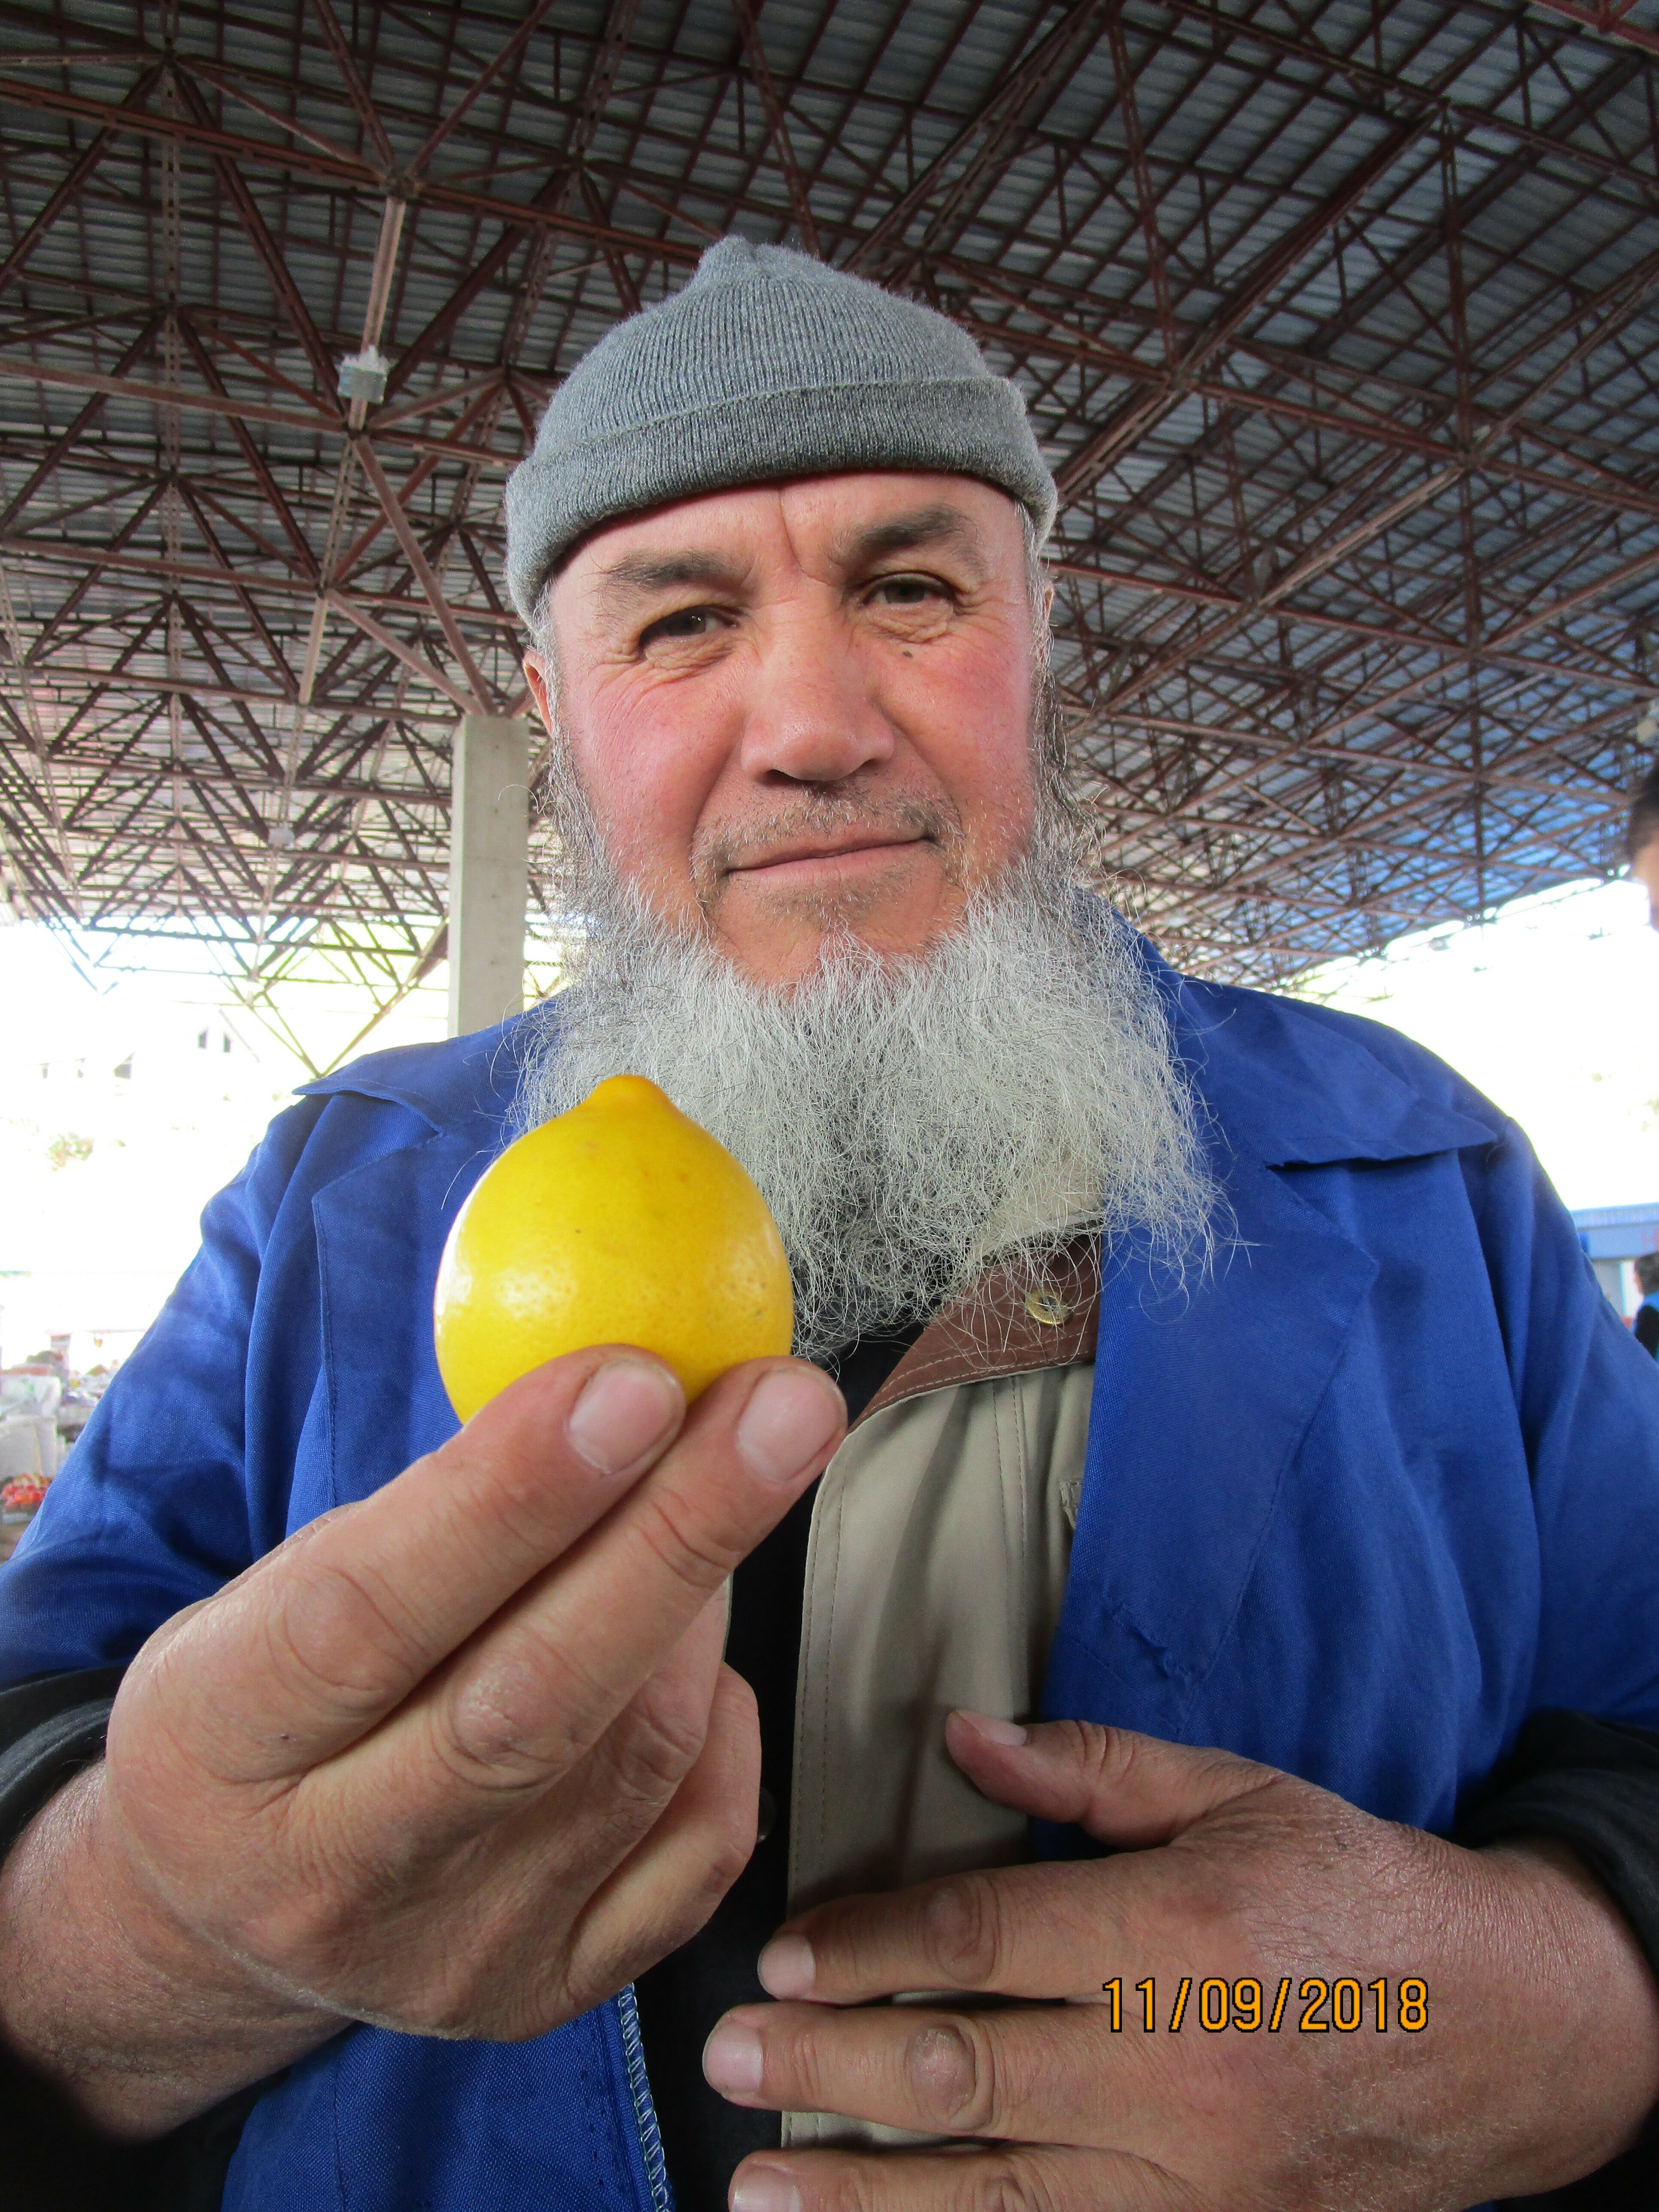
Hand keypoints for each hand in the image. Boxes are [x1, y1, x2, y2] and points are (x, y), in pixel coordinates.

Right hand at [0, 1347, 844, 2135]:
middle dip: (678, 1534)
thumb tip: (617, 1381)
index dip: (513, 1495)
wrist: (229, 1911)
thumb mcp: (282, 1583)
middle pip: (534, 1701)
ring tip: (728, 1486)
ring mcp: (452, 1953)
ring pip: (637, 1758)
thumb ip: (431, 1506)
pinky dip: (725, 1723)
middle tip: (785, 1405)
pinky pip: (697, 1846)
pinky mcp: (547, 1993)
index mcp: (218, 1745)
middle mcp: (330, 1874)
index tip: (635, 1382)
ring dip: (704, 1601)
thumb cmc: (270, 1698)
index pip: (372, 1610)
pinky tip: (698, 1653)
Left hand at [705, 1715, 1658, 2209]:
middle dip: (828, 2067)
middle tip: (727, 2060)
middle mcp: (1176, 2064)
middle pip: (964, 2070)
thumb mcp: (1236, 1793)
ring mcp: (1194, 2176)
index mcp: (1175, 1932)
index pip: (980, 1942)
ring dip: (863, 2194)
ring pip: (995, 2191)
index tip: (780, 1956)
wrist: (1495, 2029)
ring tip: (756, 2186)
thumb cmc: (1348, 1888)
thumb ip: (1092, 1768)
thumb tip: (962, 1733)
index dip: (867, 1948)